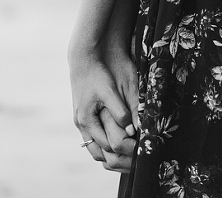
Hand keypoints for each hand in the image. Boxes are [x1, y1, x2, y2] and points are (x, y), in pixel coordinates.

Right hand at [69, 45, 137, 171]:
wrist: (83, 59)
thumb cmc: (98, 73)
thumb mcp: (110, 91)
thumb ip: (120, 111)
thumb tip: (132, 130)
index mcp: (87, 119)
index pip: (108, 145)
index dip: (126, 150)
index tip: (141, 151)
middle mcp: (81, 124)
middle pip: (99, 154)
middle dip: (117, 160)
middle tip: (136, 162)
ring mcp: (81, 121)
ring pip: (94, 149)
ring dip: (110, 156)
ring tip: (128, 159)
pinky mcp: (84, 117)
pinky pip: (93, 141)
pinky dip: (104, 148)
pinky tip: (118, 147)